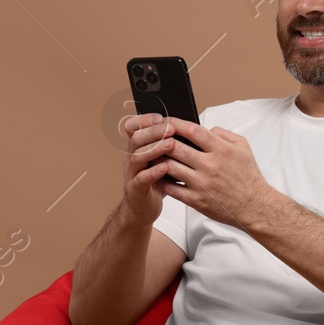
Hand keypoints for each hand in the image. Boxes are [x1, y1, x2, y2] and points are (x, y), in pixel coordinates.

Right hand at [118, 111, 179, 225]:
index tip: (160, 116)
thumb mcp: (163, 159)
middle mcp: (132, 158)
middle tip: (170, 128)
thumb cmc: (157, 182)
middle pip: (137, 139)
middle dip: (154, 131)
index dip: (144, 120)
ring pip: (137, 157)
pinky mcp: (135, 189)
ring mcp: (132, 173)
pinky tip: (165, 168)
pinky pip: (141, 178)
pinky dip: (153, 172)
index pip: (134, 128)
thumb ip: (171, 145)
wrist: (143, 208)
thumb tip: (191, 130)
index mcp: (139, 148)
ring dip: (154, 149)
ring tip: (171, 144)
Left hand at [128, 115, 274, 231]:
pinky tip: (157, 175)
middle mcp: (209, 165)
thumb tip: (206, 129)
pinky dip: (161, 180)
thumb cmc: (248, 176)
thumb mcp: (243, 147)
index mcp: (220, 150)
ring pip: (169, 167)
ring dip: (158, 160)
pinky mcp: (196, 200)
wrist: (254, 206)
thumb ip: (224, 134)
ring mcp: (201, 183)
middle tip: (153, 138)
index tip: (165, 122)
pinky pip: (171, 189)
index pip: (192, 131)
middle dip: (161, 141)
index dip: (175, 124)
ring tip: (152, 155)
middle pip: (176, 147)